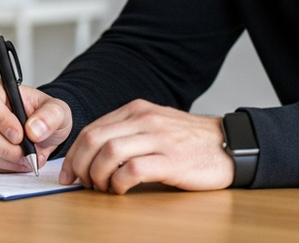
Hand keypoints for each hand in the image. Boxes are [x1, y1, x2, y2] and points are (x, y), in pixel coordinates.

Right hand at [0, 77, 71, 173]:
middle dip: (6, 147)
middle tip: (27, 152)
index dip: (1, 121)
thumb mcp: (58, 110)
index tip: (20, 135)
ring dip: (8, 159)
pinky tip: (20, 161)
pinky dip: (6, 167)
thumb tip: (33, 129)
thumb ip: (50, 116)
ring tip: (28, 157)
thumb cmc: (45, 115)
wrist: (44, 132)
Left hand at [60, 99, 232, 193]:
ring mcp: (159, 138)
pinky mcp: (172, 160)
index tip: (69, 173)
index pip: (92, 128)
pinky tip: (121, 189)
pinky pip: (133, 170)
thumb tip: (91, 155)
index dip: (74, 153)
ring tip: (102, 188)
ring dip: (98, 175)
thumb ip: (126, 133)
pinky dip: (119, 182)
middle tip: (81, 184)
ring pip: (109, 152)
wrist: (228, 145)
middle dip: (80, 164)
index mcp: (137, 110)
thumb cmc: (189, 141)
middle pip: (95, 139)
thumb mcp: (154, 126)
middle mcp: (145, 119)